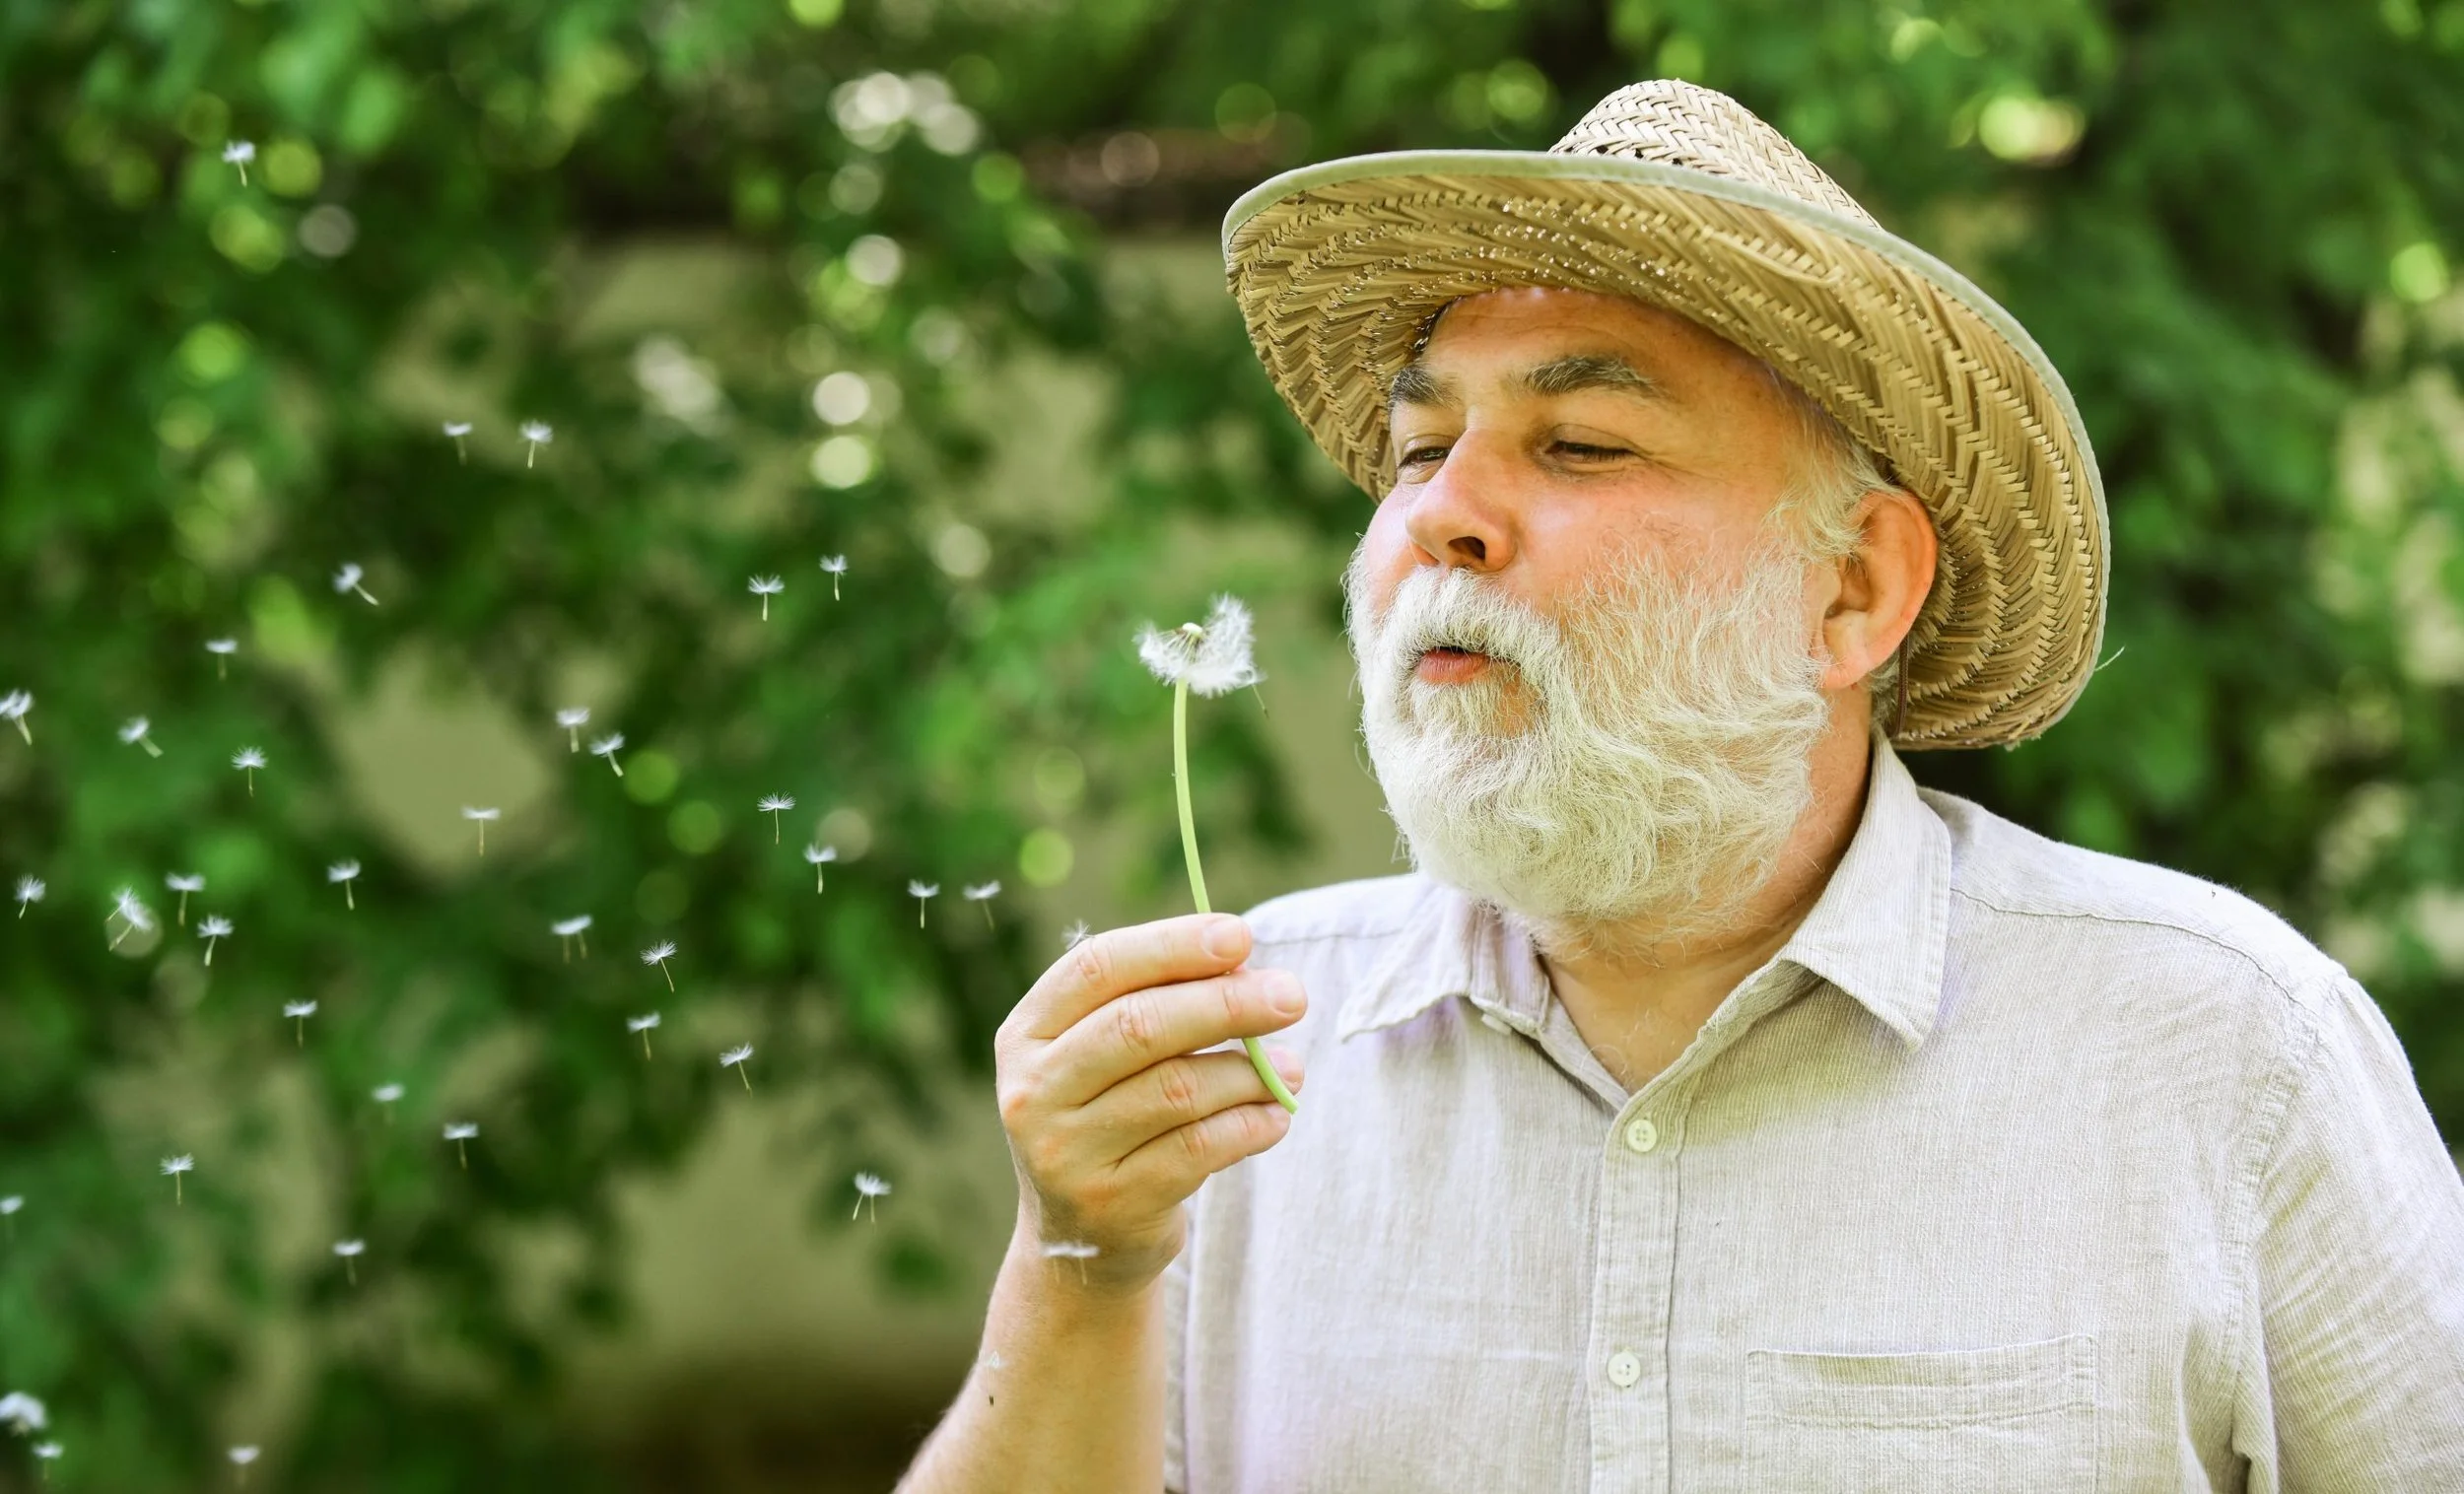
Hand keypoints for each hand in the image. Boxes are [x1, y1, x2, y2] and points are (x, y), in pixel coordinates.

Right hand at [994, 912, 1306, 1293]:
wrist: (1081, 1243)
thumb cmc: (1110, 1117)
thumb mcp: (1104, 1057)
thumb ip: (1157, 1004)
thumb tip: (1244, 964)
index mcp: (1028, 1033)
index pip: (1097, 968)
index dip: (1171, 945)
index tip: (1240, 936)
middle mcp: (1033, 1091)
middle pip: (1139, 1026)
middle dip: (1226, 1003)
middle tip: (1292, 996)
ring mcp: (1066, 1153)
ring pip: (1177, 1089)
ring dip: (1249, 1072)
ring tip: (1291, 1070)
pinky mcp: (1111, 1204)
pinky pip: (1199, 1149)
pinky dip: (1249, 1125)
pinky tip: (1274, 1116)